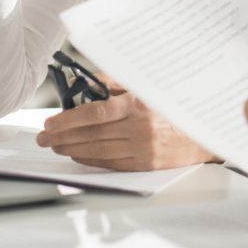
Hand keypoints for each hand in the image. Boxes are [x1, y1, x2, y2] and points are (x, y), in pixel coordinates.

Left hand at [35, 93, 215, 170]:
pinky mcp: (145, 164)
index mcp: (136, 104)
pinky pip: (110, 163)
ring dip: (72, 150)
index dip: (68, 120)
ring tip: (56, 146)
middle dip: (62, 137)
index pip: (94, 114)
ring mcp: (141, 149)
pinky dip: (90, 159)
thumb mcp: (145, 85)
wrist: (203, 130)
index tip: (50, 123)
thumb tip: (83, 84)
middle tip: (44, 138)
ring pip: (97, 151)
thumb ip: (113, 83)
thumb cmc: (171, 103)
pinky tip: (77, 155)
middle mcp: (138, 128)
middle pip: (91, 135)